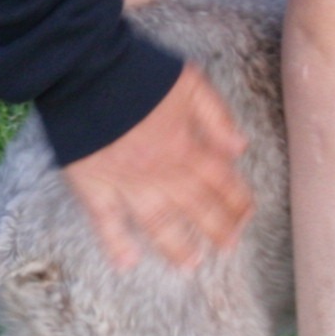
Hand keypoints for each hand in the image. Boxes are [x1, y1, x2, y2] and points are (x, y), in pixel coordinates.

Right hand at [61, 63, 252, 269]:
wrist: (87, 71)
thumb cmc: (139, 72)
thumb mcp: (190, 83)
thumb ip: (216, 117)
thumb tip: (239, 148)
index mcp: (186, 147)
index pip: (221, 181)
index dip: (237, 201)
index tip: (247, 216)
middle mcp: (162, 172)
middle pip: (196, 207)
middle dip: (217, 228)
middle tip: (228, 246)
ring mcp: (127, 184)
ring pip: (158, 223)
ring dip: (176, 246)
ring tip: (190, 264)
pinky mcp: (94, 186)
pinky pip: (106, 221)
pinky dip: (115, 243)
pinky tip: (126, 263)